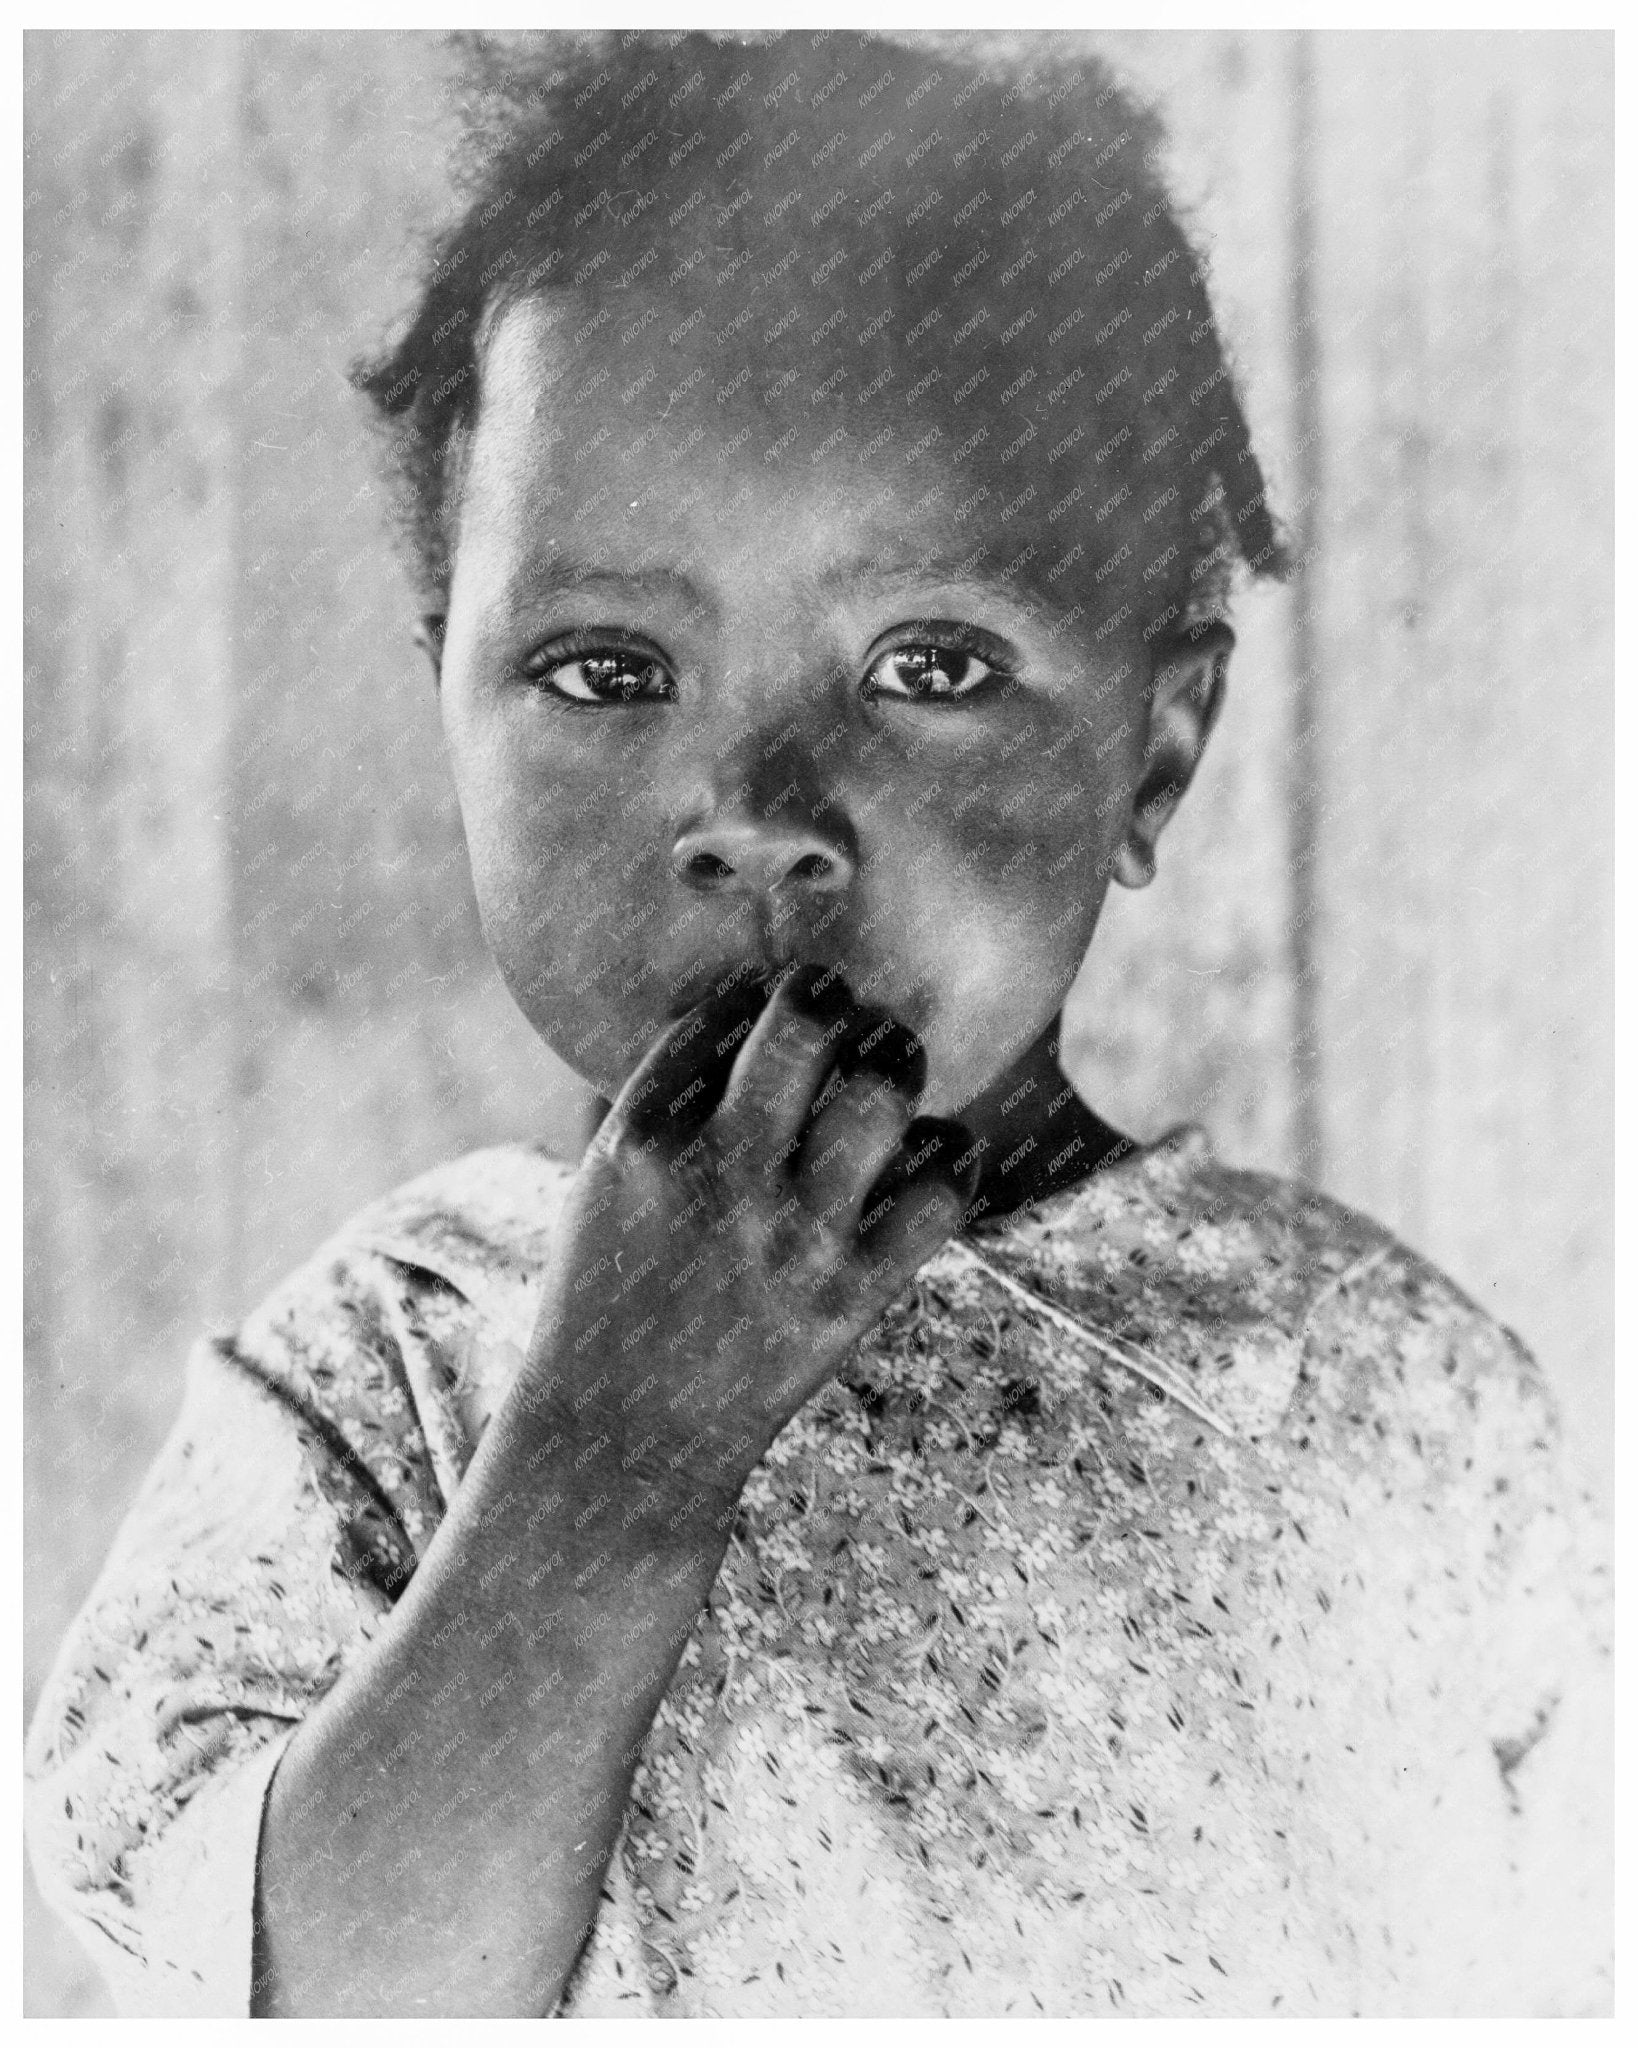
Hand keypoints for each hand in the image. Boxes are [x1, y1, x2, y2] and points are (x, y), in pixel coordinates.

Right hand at [519, 963, 978, 1506]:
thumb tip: (721, 1014)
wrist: (625, 1439)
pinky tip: (936, 1155)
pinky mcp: (851, 1293)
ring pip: (883, 1091)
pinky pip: (940, 1191)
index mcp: (644, 1137)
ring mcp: (791, 1233)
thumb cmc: (612, 1297)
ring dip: (897, 1063)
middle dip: (835, 999)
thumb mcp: (597, 1184)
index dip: (755, 1000)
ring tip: (889, 1073)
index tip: (766, 1016)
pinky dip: (953, 1157)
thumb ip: (648, 1096)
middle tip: (841, 1015)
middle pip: (809, 1022)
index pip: (723, 1012)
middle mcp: (721, 1171)